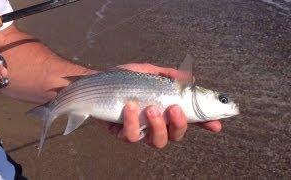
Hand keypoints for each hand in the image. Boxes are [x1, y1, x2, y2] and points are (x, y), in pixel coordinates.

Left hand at [96, 63, 221, 147]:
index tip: (217, 124)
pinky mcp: (122, 133)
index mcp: (165, 109)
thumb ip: (168, 75)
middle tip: (173, 108)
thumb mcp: (149, 72)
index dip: (205, 123)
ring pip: (157, 142)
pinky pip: (131, 137)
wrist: (98, 81)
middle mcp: (156, 123)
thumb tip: (190, 79)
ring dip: (157, 126)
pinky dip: (132, 122)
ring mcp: (140, 130)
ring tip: (150, 108)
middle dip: (179, 124)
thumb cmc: (125, 78)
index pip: (190, 119)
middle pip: (176, 135)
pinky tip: (129, 106)